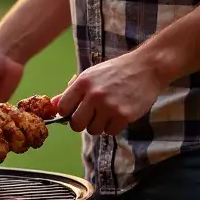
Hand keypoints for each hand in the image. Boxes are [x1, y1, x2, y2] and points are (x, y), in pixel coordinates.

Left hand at [53, 51, 167, 135]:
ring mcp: (109, 106)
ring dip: (99, 125)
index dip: (67, 112)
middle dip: (82, 123)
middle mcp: (94, 95)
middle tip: (91, 115)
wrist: (146, 68)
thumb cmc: (116, 71)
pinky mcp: (124, 116)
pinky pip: (110, 132)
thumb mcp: (90, 75)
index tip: (74, 111)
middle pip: (76, 124)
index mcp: (83, 83)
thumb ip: (72, 91)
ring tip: (107, 112)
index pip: (62, 108)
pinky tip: (119, 114)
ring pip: (93, 130)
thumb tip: (53, 105)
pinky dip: (113, 126)